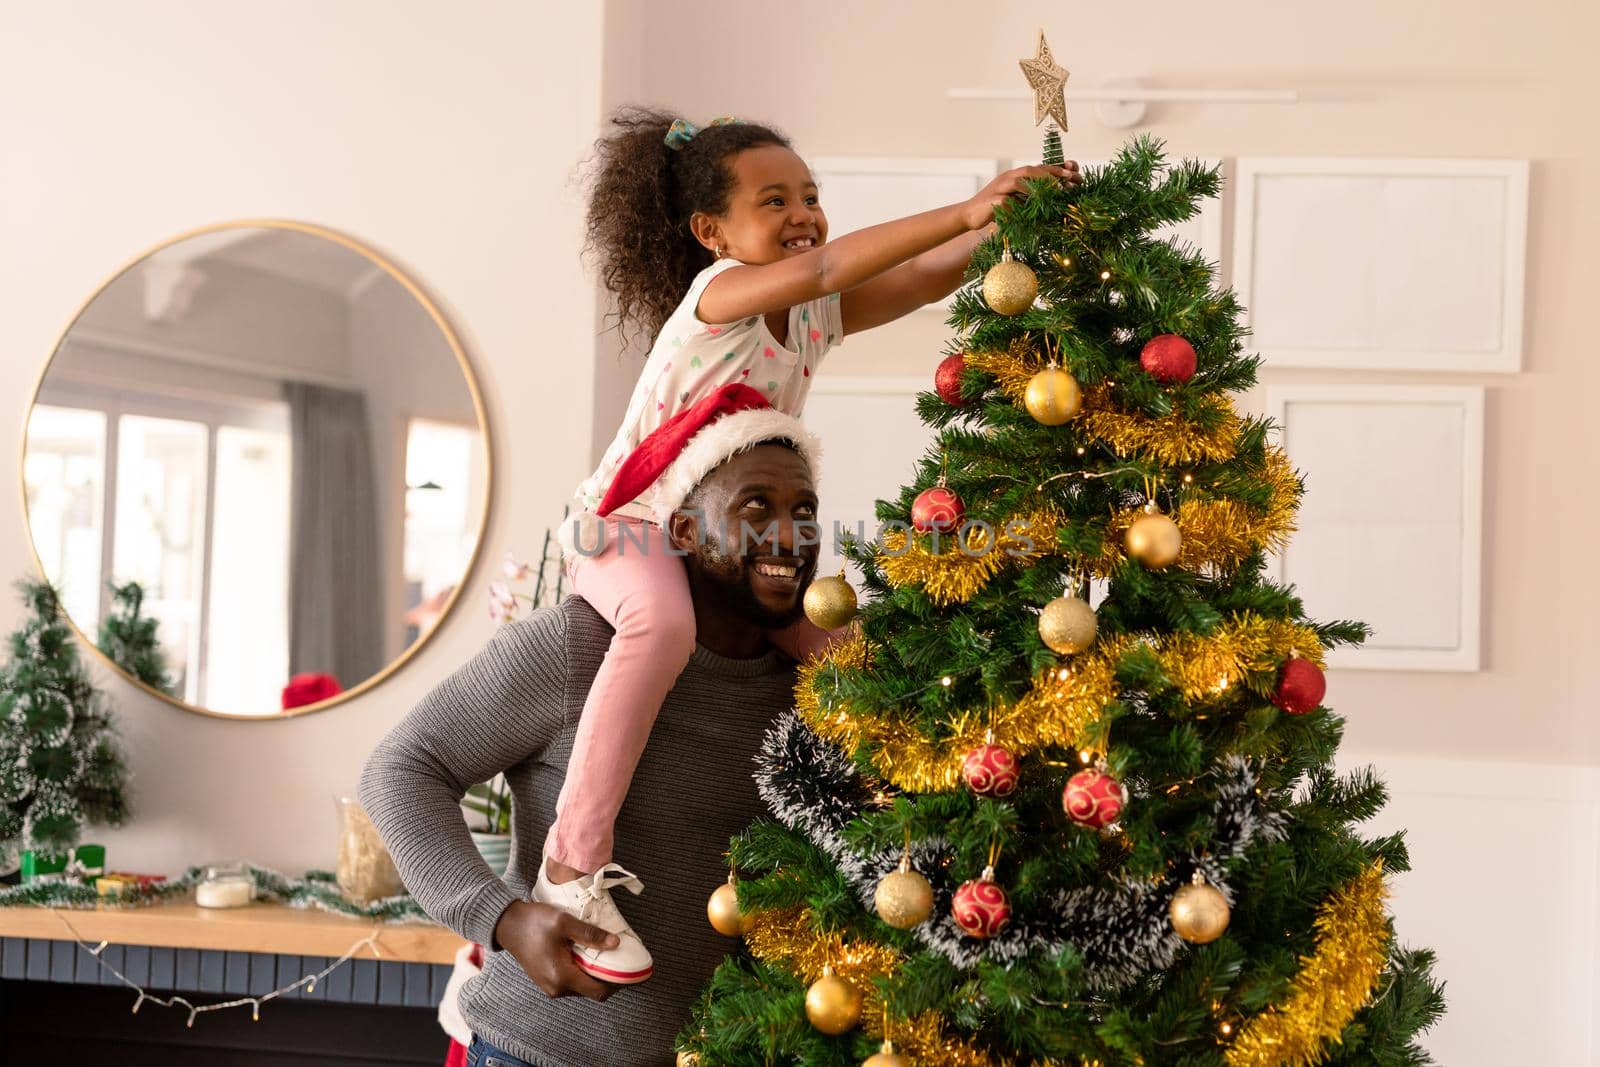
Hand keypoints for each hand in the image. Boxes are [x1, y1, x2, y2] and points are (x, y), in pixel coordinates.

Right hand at [494, 899, 619, 1000]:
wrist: (506, 924)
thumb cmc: (533, 922)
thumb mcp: (564, 923)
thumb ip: (590, 935)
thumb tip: (615, 943)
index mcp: (561, 977)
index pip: (599, 991)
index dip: (619, 984)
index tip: (633, 972)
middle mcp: (556, 988)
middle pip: (592, 990)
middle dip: (609, 978)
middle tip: (623, 959)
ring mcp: (550, 986)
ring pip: (582, 986)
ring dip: (596, 974)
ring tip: (607, 954)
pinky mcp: (547, 980)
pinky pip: (572, 981)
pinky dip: (584, 971)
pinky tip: (589, 955)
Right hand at [960, 162, 1081, 229]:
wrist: (969, 215)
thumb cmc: (996, 209)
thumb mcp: (1017, 201)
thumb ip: (1031, 197)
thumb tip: (1056, 200)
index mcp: (1016, 176)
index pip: (1038, 168)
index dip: (1057, 170)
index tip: (1075, 174)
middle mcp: (1008, 178)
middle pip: (1030, 170)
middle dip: (1051, 173)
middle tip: (1069, 179)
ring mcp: (999, 188)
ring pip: (1018, 181)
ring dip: (1036, 185)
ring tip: (1053, 190)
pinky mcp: (991, 201)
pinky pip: (1006, 201)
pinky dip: (1018, 205)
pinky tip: (1028, 210)